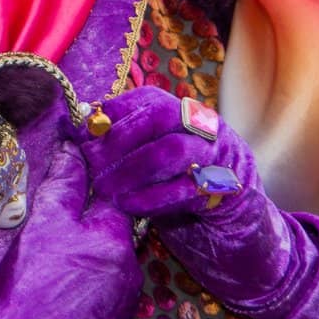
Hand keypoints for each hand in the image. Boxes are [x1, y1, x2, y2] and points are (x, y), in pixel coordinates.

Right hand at [0, 145, 142, 318]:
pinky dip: (86, 283)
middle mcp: (130, 268)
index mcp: (115, 238)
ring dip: (86, 251)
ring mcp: (124, 301)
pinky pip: (104, 291)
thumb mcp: (40, 227)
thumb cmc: (27, 290)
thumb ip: (62, 185)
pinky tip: (58, 287)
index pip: (115, 190)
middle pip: (112, 227)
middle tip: (54, 214)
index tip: (76, 162)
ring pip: (107, 259)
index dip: (94, 174)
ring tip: (51, 257)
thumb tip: (73, 148)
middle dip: (87, 217)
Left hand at [81, 85, 297, 314]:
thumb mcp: (155, 158)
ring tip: (106, 188)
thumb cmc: (183, 184)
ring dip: (132, 170)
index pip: (149, 99)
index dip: (114, 112)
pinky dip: (152, 198)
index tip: (85, 130)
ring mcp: (220, 156)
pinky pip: (186, 190)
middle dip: (120, 138)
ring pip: (173, 150)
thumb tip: (81, 132)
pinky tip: (129, 206)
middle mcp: (206, 128)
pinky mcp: (227, 190)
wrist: (236, 219)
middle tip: (91, 162)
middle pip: (160, 117)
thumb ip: (128, 143)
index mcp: (186, 114)